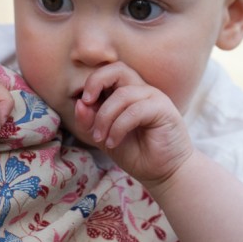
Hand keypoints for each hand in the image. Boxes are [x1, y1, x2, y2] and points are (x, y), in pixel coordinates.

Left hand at [76, 62, 192, 184]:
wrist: (162, 172)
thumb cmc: (136, 153)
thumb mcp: (104, 137)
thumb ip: (90, 121)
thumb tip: (79, 103)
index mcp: (127, 92)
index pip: (108, 73)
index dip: (92, 83)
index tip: (83, 105)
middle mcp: (141, 90)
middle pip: (118, 69)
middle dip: (96, 82)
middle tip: (87, 103)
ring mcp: (154, 97)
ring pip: (122, 94)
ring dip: (104, 117)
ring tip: (100, 138)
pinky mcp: (163, 109)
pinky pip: (135, 110)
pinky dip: (118, 127)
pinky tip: (113, 142)